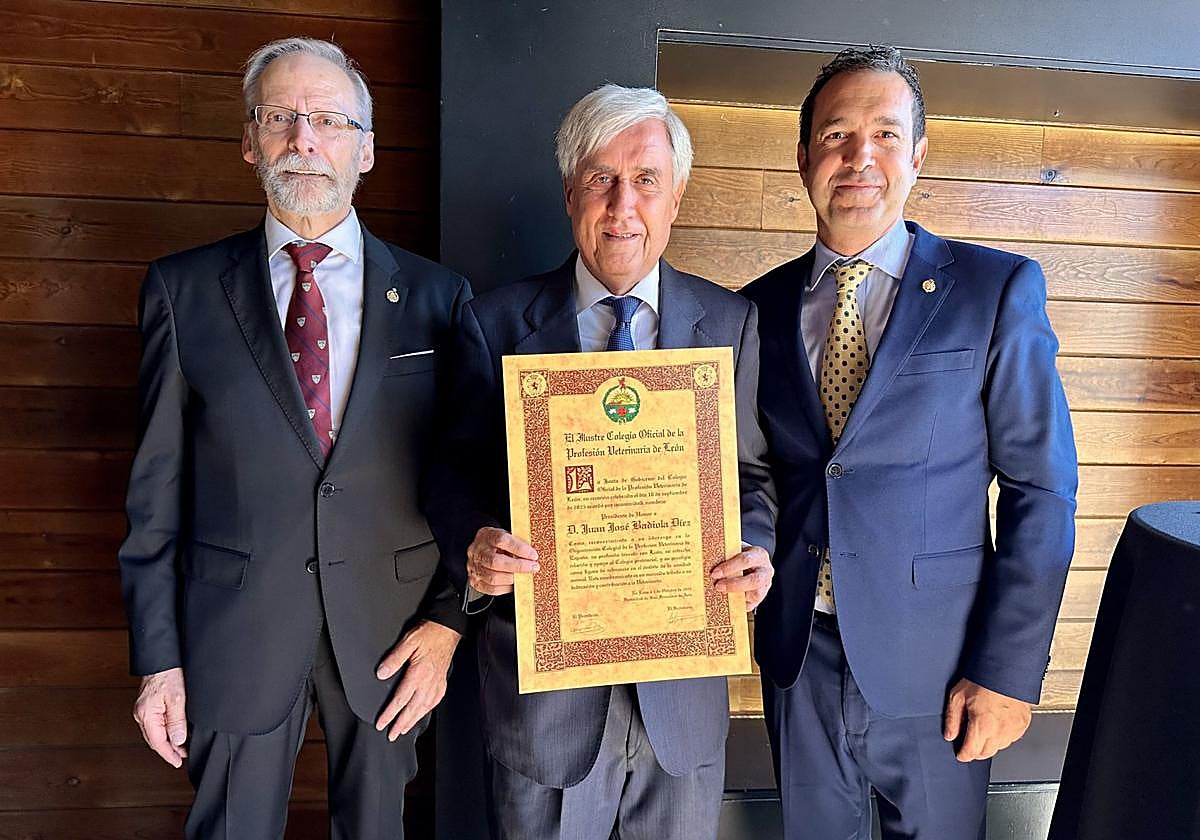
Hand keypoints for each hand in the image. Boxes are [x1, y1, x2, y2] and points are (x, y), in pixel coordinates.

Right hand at [133, 666, 187, 767]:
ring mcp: (143, 710)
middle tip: (182, 757)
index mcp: (147, 715)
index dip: (169, 754)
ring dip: (167, 741)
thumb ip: (177, 721)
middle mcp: (141, 714)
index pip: (158, 742)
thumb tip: (178, 741)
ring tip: (181, 747)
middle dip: (168, 750)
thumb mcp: (178, 699)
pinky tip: (174, 732)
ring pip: (155, 732)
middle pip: (155, 739)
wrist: (161, 658)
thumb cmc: (168, 674)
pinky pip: (155, 724)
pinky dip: (164, 731)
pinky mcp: (147, 705)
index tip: (178, 762)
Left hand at [374, 621, 461, 739]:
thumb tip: (382, 673)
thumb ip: (394, 658)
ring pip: (424, 708)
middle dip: (401, 724)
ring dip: (413, 721)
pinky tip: (422, 713)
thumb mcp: (408, 641)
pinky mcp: (442, 681)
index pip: (401, 699)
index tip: (381, 723)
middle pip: (412, 709)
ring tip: (404, 730)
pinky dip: (427, 711)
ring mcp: (437, 683)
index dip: (390, 713)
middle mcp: (429, 682)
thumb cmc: (430, 632)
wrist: (448, 628)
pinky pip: (434, 701)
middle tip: (391, 735)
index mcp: (419, 673)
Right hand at [466, 527, 538, 595]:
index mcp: (486, 536)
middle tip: (533, 567)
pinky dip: (506, 588)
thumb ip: (517, 543)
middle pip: (495, 561)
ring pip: (493, 577)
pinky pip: (491, 589)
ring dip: (513, 578)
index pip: (501, 540)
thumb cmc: (497, 543)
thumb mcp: (506, 536)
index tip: (533, 555)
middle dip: (518, 566)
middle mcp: (477, 552)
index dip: (519, 548)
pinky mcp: (475, 582)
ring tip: (524, 576)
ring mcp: (474, 568)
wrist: (481, 549)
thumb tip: (533, 555)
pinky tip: (514, 583)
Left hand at [710, 545, 772, 610]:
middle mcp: (765, 570)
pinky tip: (726, 601)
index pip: (746, 560)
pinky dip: (737, 605)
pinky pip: (750, 605)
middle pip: (754, 580)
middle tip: (717, 586)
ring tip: (720, 594)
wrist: (750, 563)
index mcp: (759, 554)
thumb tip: (707, 561)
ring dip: (736, 595)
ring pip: (755, 595)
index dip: (729, 567)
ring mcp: (765, 586)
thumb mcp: (734, 550)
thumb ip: (725, 554)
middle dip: (734, 585)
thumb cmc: (739, 555)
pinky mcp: (760, 598)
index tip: (714, 573)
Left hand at [943, 677, 1031, 761]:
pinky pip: (1012, 738)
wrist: (1006, 668)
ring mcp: (1014, 728)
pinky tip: (996, 725)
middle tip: (969, 742)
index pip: (972, 752)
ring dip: (990, 744)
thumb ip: (952, 719)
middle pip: (986, 753)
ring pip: (1000, 747)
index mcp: (983, 725)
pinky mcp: (1023, 724)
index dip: (963, 755)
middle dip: (975, 751)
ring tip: (983, 730)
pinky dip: (1003, 736)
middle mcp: (1001, 731)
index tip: (960, 754)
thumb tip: (950, 735)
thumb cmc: (982, 678)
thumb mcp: (957, 696)